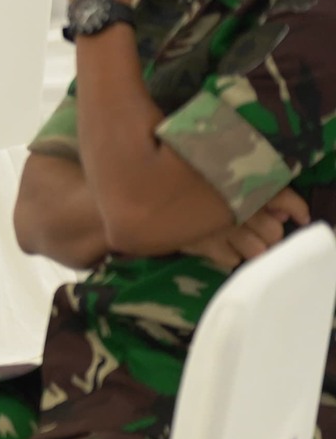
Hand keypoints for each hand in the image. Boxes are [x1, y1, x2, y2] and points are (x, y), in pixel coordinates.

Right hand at [183, 188, 310, 271]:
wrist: (139, 195)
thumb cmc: (177, 180)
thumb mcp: (214, 178)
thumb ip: (249, 192)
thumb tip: (281, 212)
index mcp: (243, 184)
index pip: (283, 197)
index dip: (295, 207)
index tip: (298, 216)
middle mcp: (239, 207)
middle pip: (274, 232)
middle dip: (269, 234)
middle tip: (255, 229)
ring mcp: (223, 228)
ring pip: (257, 250)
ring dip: (252, 248)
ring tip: (238, 241)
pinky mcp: (205, 245)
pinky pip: (231, 259)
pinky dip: (229, 256)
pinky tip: (219, 247)